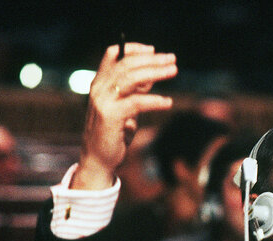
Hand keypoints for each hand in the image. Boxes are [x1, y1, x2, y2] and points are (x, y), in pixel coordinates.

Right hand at [74, 43, 176, 189]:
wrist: (99, 158)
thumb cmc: (114, 132)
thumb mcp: (126, 107)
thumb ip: (135, 91)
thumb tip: (152, 75)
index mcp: (100, 83)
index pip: (113, 56)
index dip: (133, 49)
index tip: (153, 50)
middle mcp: (99, 88)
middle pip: (127, 65)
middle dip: (151, 60)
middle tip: (172, 59)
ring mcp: (102, 101)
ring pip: (130, 79)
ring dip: (155, 72)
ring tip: (173, 71)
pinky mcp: (110, 116)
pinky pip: (136, 103)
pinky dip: (154, 100)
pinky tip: (168, 103)